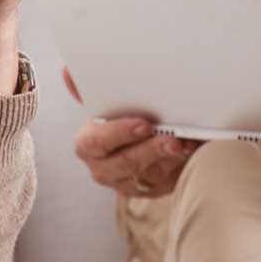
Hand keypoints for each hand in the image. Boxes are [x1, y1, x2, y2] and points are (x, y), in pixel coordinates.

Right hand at [64, 67, 198, 196]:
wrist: (131, 144)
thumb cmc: (115, 121)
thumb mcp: (102, 106)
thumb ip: (87, 90)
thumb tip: (68, 71)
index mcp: (88, 145)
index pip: (96, 143)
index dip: (119, 134)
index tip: (143, 124)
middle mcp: (104, 169)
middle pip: (126, 163)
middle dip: (151, 150)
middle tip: (173, 139)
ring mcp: (128, 183)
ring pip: (150, 174)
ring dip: (171, 158)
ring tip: (188, 142)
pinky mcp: (151, 190)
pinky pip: (167, 180)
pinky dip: (181, 163)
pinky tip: (192, 148)